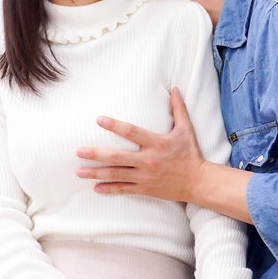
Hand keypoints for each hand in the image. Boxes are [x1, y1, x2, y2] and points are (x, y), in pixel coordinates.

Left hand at [75, 87, 204, 201]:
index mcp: (157, 143)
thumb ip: (178, 109)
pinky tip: (95, 188)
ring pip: (117, 175)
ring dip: (96, 173)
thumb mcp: (186, 129)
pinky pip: (124, 189)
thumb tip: (175, 88)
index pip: (132, 132)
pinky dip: (109, 189)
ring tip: (79, 171)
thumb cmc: (191, 154)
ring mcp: (145, 177)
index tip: (98, 119)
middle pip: (117, 157)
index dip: (115, 125)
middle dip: (96, 154)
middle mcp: (149, 161)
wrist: (199, 182)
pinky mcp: (145, 189)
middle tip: (79, 151)